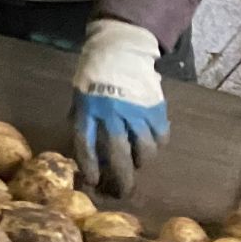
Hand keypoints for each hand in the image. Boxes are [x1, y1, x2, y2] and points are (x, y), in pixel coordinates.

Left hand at [71, 18, 167, 197]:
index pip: (86, 145)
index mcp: (88, 108)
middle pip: (118, 154)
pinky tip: (152, 142)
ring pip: (144, 149)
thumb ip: (82, 118)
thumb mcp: (79, 93)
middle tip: (123, 192)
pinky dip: (157, 143)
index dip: (90, 167)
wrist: (120, 49)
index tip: (93, 182)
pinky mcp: (156, 108)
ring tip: (138, 161)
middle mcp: (112, 113)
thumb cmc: (94, 72)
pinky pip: (161, 136)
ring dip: (141, 161)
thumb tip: (84, 148)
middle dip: (121, 178)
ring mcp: (136, 111)